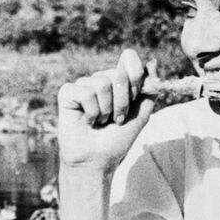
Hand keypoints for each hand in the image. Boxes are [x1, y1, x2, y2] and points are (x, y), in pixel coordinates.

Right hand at [56, 49, 156, 173]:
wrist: (97, 161)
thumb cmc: (116, 140)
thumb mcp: (141, 115)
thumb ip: (149, 90)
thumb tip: (152, 62)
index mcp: (118, 81)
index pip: (130, 58)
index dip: (136, 75)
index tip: (135, 97)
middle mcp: (100, 79)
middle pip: (118, 74)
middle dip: (123, 102)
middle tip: (116, 119)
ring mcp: (83, 85)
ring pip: (102, 84)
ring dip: (106, 110)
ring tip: (100, 122)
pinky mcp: (67, 93)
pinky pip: (86, 92)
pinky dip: (91, 112)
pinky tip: (87, 121)